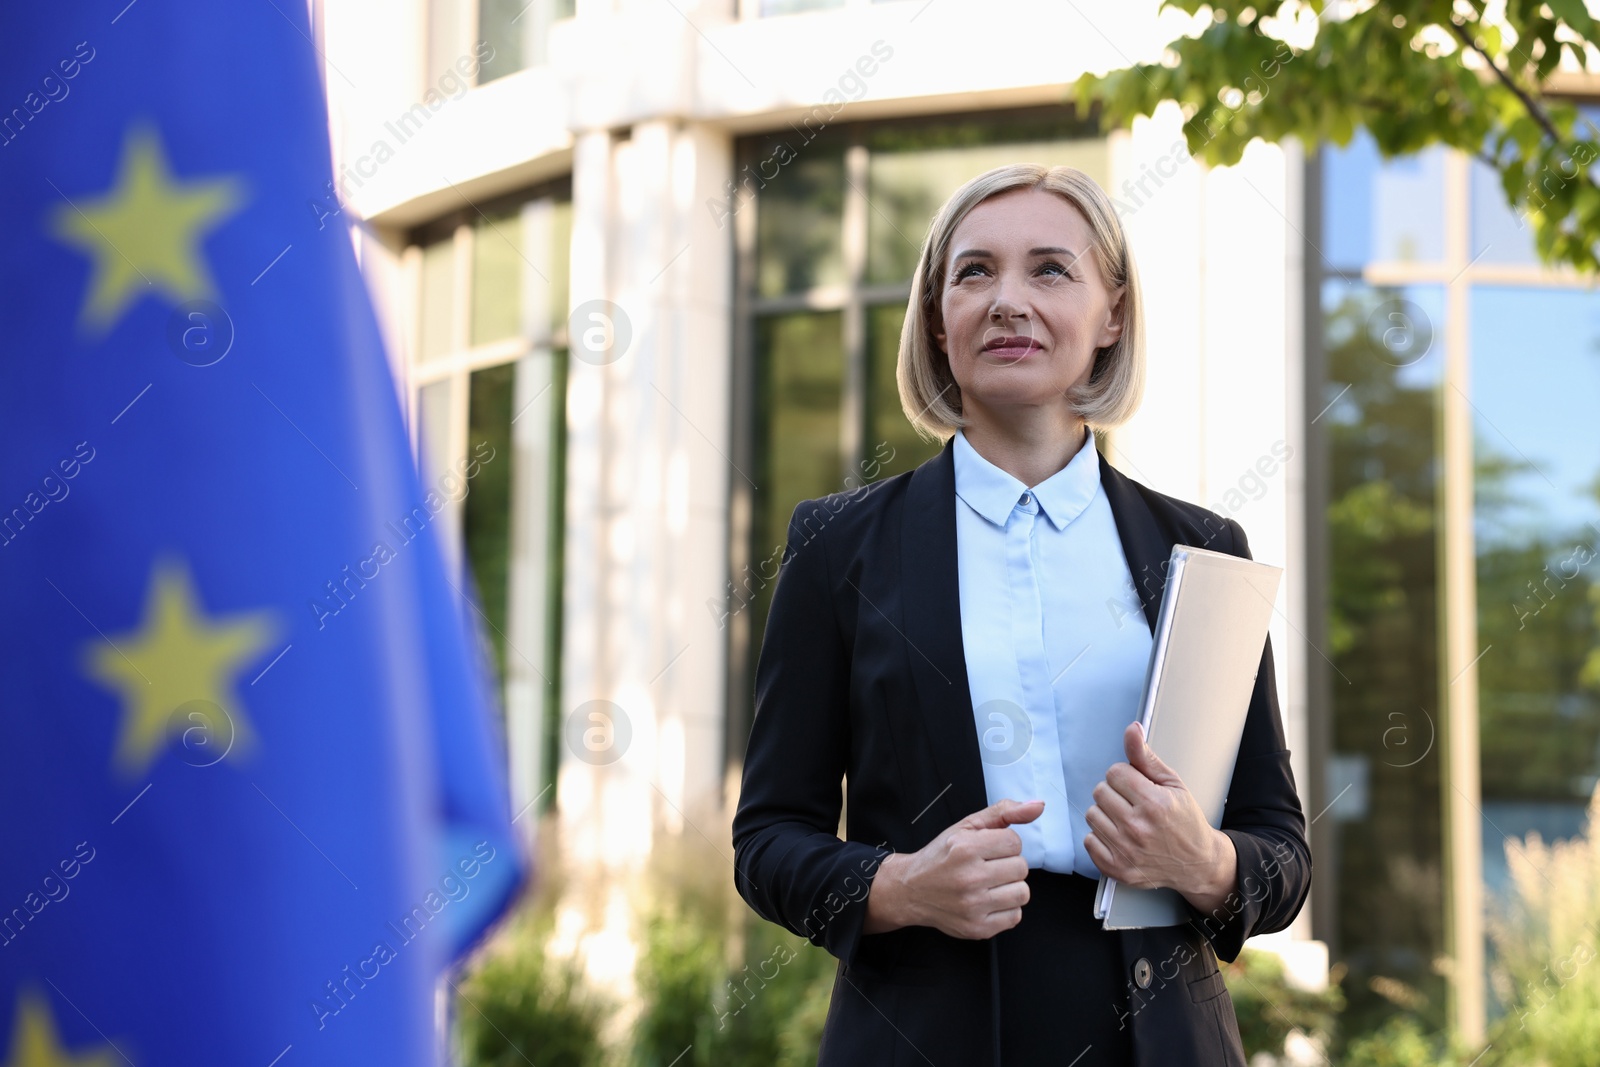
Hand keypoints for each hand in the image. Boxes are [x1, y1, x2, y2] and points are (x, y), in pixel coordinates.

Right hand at [863, 798, 1041, 939]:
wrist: (910, 891)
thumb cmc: (940, 857)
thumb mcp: (966, 826)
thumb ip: (1004, 812)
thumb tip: (1038, 806)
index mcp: (965, 848)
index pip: (1014, 842)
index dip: (1003, 844)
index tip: (987, 849)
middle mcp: (969, 878)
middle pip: (1021, 868)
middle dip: (1007, 865)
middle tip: (986, 867)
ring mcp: (973, 906)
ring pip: (1022, 893)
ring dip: (1009, 887)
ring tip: (989, 884)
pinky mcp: (978, 929)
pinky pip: (1015, 916)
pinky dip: (1005, 908)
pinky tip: (987, 901)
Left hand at [1083, 722, 1236, 912]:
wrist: (1197, 863)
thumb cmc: (1186, 821)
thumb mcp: (1172, 784)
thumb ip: (1146, 757)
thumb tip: (1131, 730)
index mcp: (1154, 804)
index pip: (1114, 772)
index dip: (1125, 776)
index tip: (1137, 786)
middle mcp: (1138, 828)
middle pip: (1100, 792)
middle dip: (1115, 793)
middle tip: (1133, 803)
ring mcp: (1126, 851)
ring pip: (1092, 814)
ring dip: (1106, 814)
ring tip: (1127, 819)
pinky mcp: (1117, 869)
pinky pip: (1089, 841)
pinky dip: (1101, 837)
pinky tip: (1120, 837)